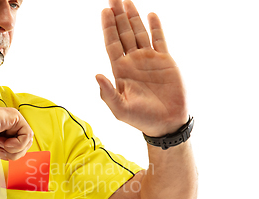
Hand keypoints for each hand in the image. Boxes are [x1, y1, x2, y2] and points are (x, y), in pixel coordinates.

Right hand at [0, 104, 33, 160]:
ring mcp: (15, 121)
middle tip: (0, 148)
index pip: (20, 148)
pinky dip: (17, 143)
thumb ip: (9, 152)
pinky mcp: (16, 117)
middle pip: (26, 145)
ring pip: (28, 141)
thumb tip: (19, 155)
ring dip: (15, 149)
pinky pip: (27, 135)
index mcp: (7, 132)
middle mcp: (12, 126)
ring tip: (1, 143)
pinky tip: (5, 141)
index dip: (12, 154)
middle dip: (15, 153)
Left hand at [96, 0, 187, 136]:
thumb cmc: (141, 119)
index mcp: (120, 71)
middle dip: (118, 16)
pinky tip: (150, 14)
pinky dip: (155, 27)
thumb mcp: (120, 110)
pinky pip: (159, 39)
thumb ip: (107, 93)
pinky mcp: (165, 60)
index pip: (112, 44)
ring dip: (133, 17)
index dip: (108, 28)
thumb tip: (96, 75)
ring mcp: (149, 59)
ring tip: (126, 1)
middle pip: (123, 33)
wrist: (166, 123)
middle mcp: (133, 61)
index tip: (104, 11)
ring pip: (139, 32)